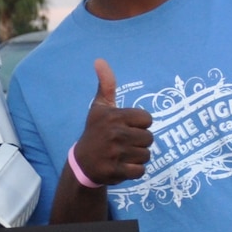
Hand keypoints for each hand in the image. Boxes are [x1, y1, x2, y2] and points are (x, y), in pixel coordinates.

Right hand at [66, 59, 152, 187]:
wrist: (82, 163)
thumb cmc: (95, 131)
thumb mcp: (99, 107)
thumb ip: (106, 85)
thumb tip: (100, 60)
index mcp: (114, 116)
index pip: (147, 119)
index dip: (140, 124)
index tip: (127, 127)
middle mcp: (114, 133)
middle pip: (149, 138)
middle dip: (140, 142)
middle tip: (125, 143)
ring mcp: (115, 153)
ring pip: (146, 155)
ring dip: (138, 157)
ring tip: (123, 154)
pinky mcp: (115, 170)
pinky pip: (140, 170)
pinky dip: (134, 170)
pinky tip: (122, 165)